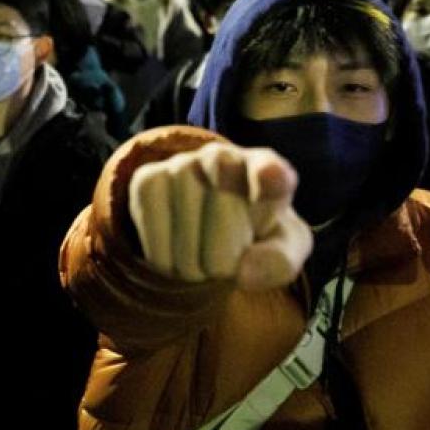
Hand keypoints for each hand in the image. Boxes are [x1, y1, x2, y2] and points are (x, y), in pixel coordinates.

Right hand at [128, 142, 313, 290]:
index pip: (271, 171)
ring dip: (195, 265)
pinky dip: (166, 261)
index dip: (269, 175)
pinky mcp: (147, 180)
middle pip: (224, 222)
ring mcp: (182, 164)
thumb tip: (243, 273)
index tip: (270, 175)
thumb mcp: (282, 251)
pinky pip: (154, 239)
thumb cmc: (256, 236)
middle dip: (226, 258)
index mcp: (270, 171)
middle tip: (228, 257)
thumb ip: (279, 262)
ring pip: (186, 238)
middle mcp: (224, 157)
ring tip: (203, 252)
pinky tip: (178, 248)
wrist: (210, 226)